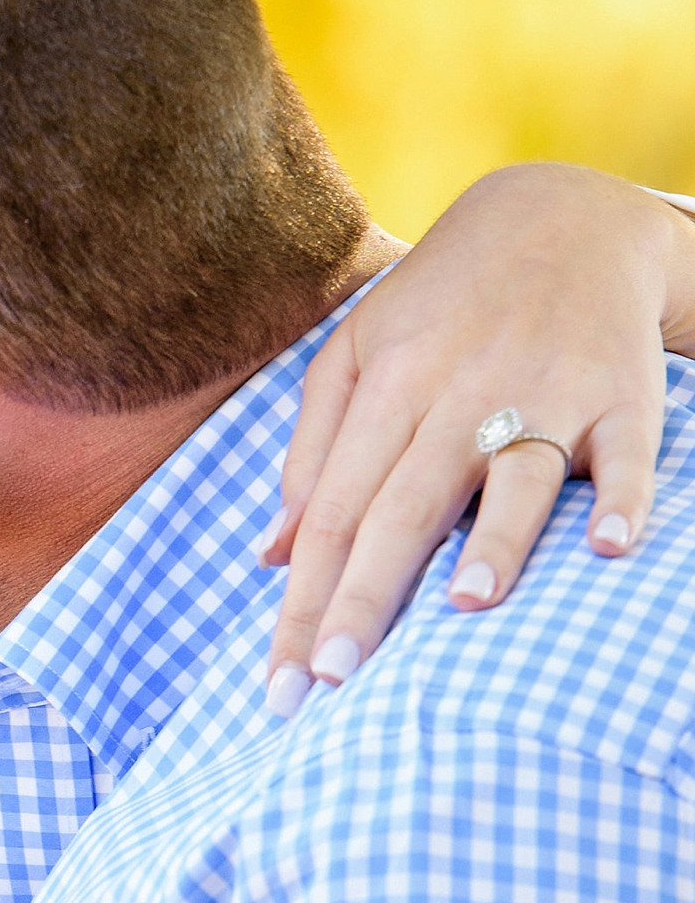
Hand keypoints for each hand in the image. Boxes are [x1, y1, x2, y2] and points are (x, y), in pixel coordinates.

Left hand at [264, 166, 694, 707]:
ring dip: (496, 541)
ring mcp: (546, 393)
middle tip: (337, 680)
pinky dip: (625, 499)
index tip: (286, 685)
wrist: (564, 217)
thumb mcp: (358, 353)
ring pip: (516, 475)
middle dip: (367, 595)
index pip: (333, 510)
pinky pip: (629, 454)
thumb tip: (273, 555)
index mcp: (388, 389)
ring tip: (465, 607)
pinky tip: (609, 549)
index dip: (305, 598)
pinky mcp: (623, 396)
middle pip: (403, 505)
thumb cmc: (443, 304)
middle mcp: (461, 395)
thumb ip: (312, 451)